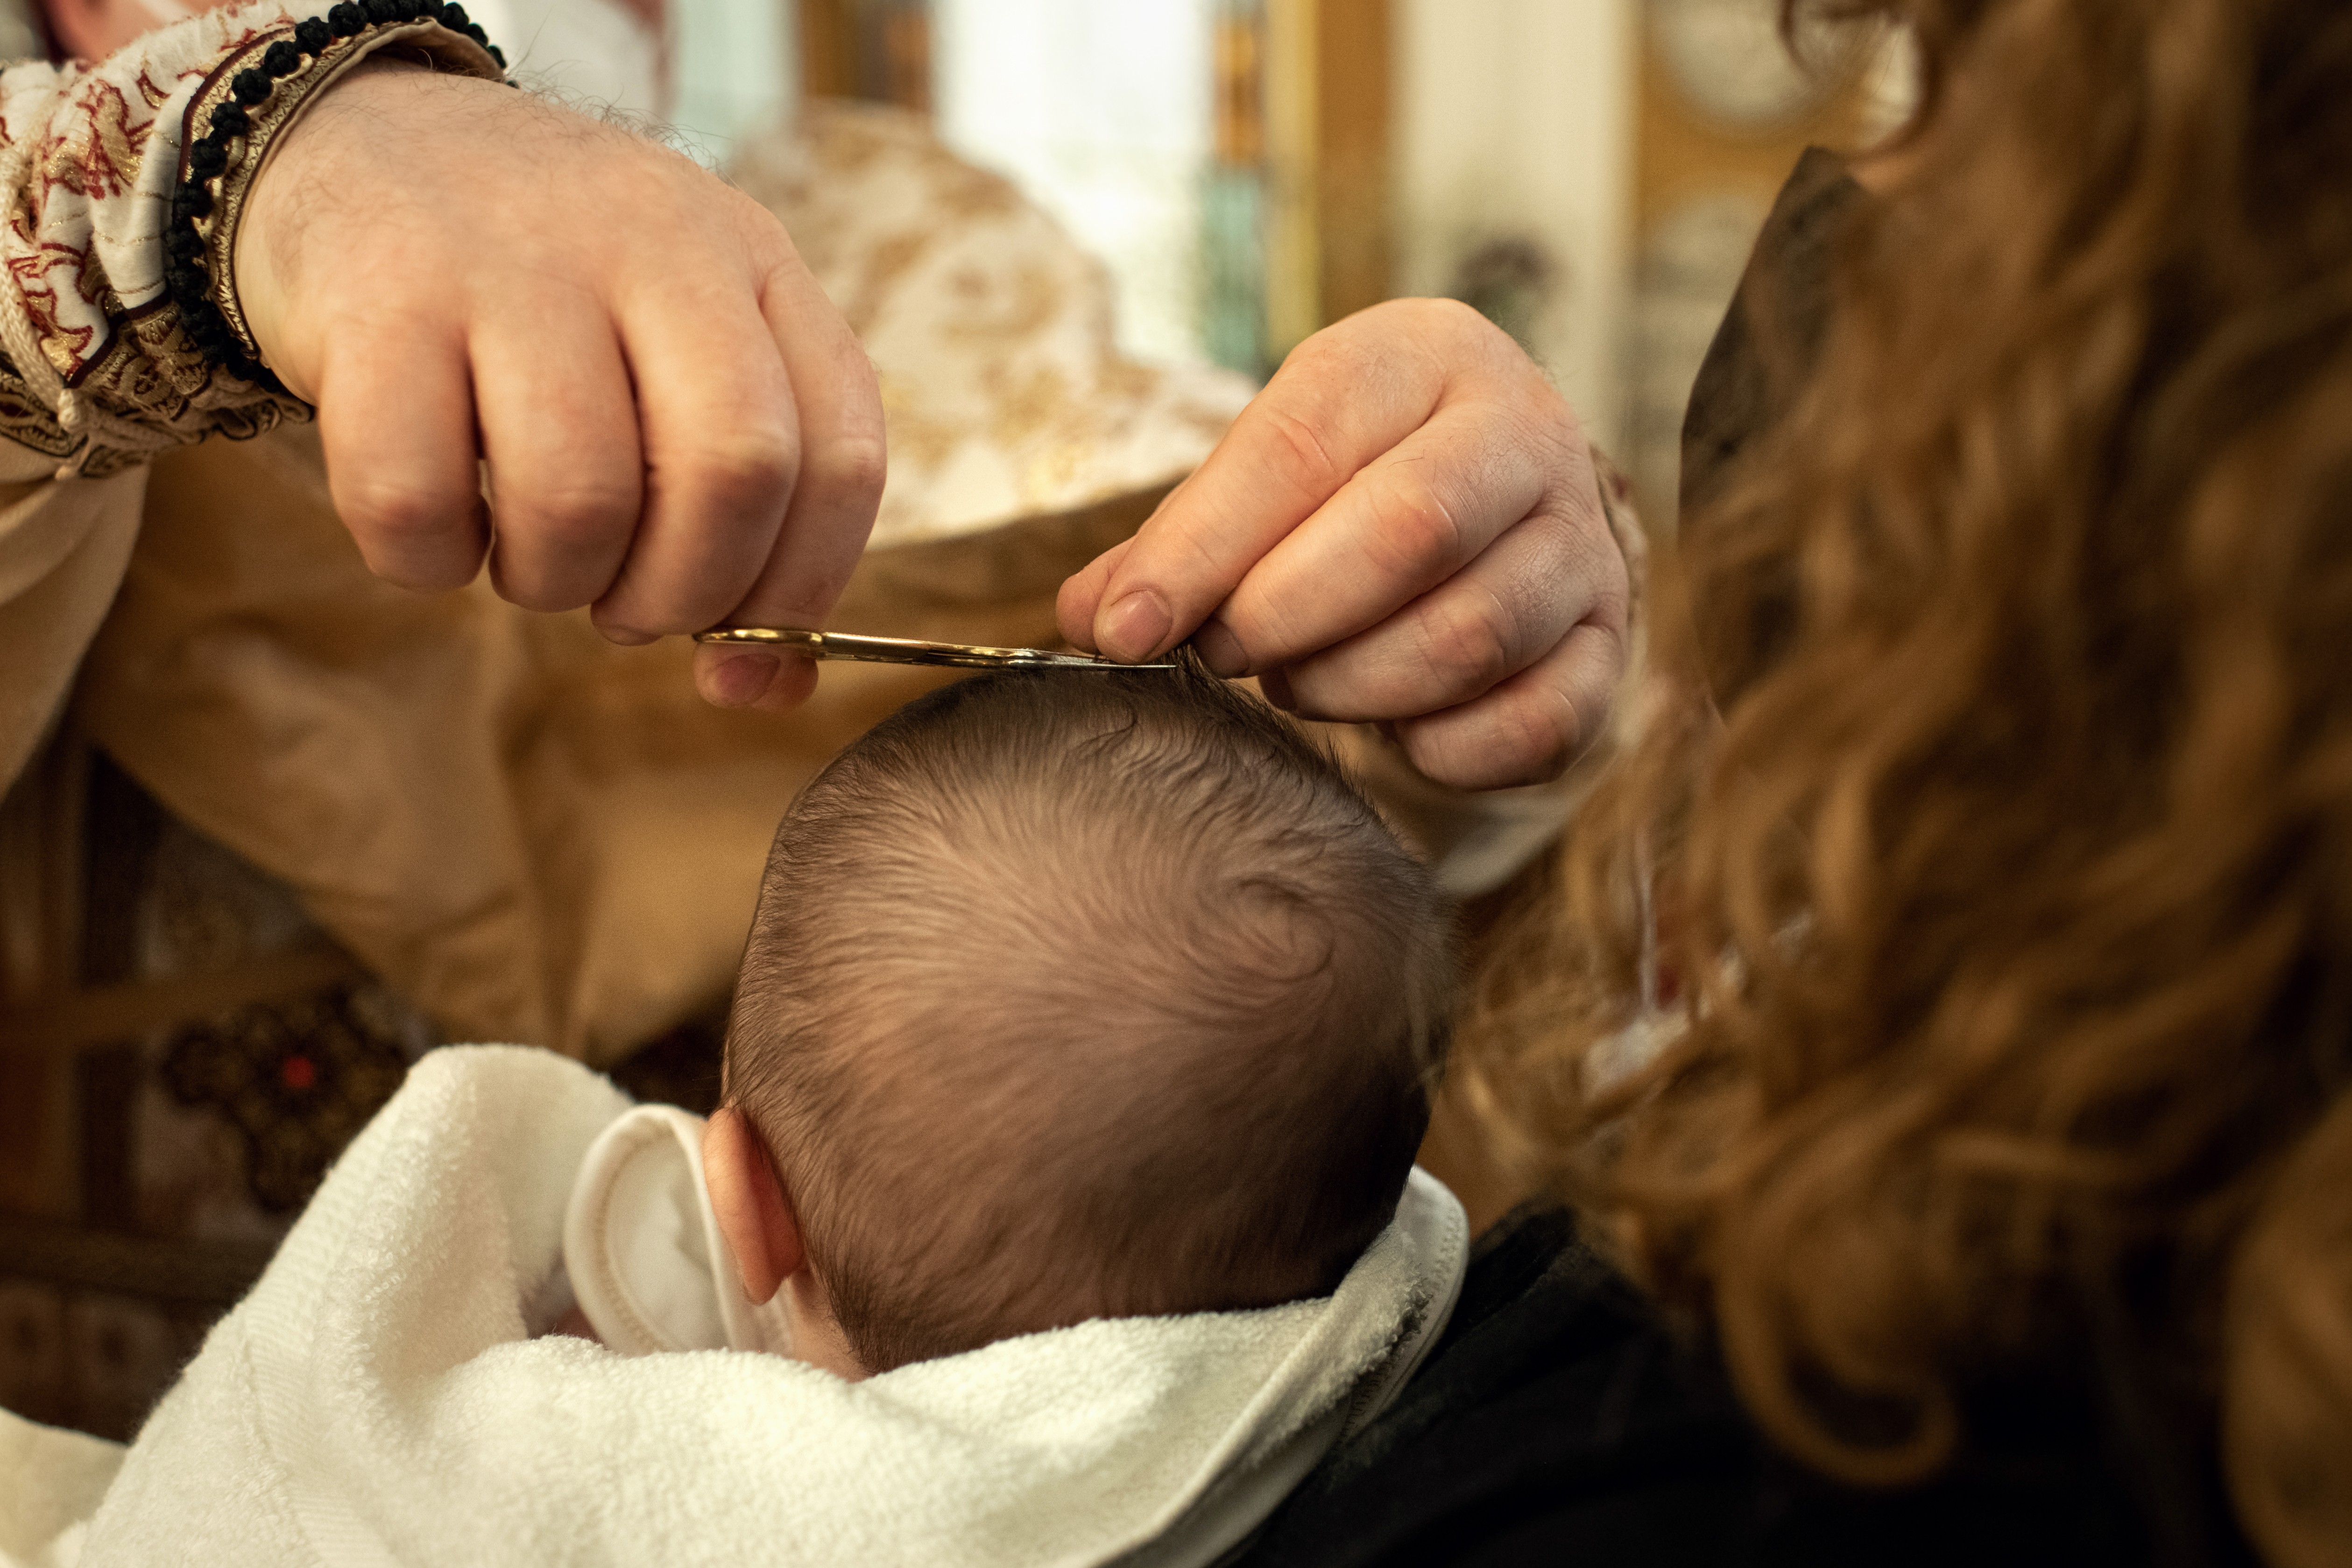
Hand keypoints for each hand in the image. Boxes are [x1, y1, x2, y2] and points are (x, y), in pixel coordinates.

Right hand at [237, 64, 884, 712]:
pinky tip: (437, 518)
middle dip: (685, 592)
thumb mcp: (677, 350)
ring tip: (528, 553)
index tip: (743, 646)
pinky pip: (417, 500)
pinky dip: (428, 560)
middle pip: (733, 474)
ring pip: (581, 500)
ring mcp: (510, 263)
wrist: (359, 141)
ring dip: (554, 582)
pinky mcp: (376, 300)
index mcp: (750, 260)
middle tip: (626, 603)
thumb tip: (766, 690)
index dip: (803, 587)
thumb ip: (749, 509)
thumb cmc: (548, 296)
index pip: (841, 456)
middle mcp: (649, 243)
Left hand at [1057, 299, 1629, 789]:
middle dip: (1284, 616)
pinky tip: (1396, 733)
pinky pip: (1536, 723)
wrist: (1504, 494)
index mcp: (1426, 356)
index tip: (1125, 630)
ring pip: (1469, 636)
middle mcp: (1527, 434)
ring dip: (1353, 686)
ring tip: (1299, 681)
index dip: (1201, 549)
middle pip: (1407, 533)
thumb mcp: (1271, 468)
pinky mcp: (1609, 646)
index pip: (1303, 446)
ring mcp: (1583, 544)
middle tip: (1225, 653)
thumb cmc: (1359, 477)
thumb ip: (1181, 540)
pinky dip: (1444, 750)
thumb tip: (1091, 619)